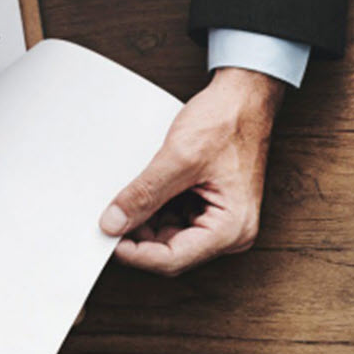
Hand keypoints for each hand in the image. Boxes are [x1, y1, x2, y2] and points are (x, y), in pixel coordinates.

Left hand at [99, 67, 284, 275]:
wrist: (245, 95)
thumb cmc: (229, 120)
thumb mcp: (179, 157)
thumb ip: (145, 193)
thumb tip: (114, 222)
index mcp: (231, 228)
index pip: (173, 259)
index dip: (136, 253)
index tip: (109, 238)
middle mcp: (230, 231)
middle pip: (170, 251)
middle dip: (139, 236)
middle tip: (110, 218)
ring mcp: (221, 220)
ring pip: (169, 237)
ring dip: (145, 222)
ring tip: (126, 199)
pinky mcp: (210, 207)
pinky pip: (175, 219)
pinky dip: (154, 210)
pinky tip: (142, 193)